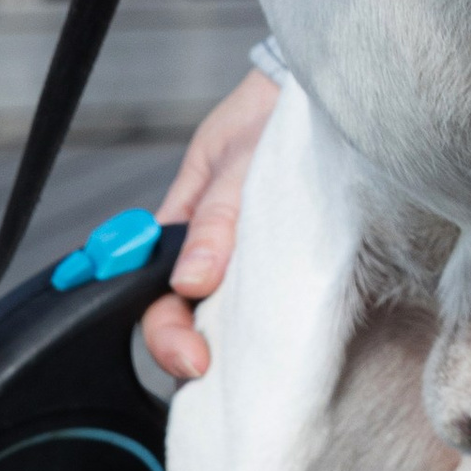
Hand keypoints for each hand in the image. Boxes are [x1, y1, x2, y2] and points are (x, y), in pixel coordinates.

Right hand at [142, 65, 277, 381]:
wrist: (314, 97)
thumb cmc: (264, 121)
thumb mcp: (238, 163)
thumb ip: (215, 219)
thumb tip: (190, 280)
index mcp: (178, 231)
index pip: (156, 298)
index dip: (168, 335)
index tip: (193, 359)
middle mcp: (206, 253)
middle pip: (189, 320)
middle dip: (199, 353)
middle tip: (228, 374)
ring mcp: (243, 260)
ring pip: (229, 316)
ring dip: (240, 341)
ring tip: (265, 362)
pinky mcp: (281, 260)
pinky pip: (268, 300)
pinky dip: (274, 320)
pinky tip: (291, 333)